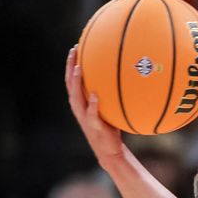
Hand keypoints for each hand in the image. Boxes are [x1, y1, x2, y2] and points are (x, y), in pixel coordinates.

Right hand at [64, 46, 123, 161]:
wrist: (109, 150)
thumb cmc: (111, 127)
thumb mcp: (110, 109)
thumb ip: (111, 95)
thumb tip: (127, 78)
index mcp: (81, 102)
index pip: (72, 80)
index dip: (71, 64)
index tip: (75, 48)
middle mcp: (79, 107)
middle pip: (70, 83)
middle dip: (70, 66)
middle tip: (73, 50)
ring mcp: (85, 117)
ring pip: (76, 97)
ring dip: (76, 82)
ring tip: (78, 69)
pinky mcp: (94, 126)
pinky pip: (92, 114)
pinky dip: (92, 104)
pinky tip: (94, 95)